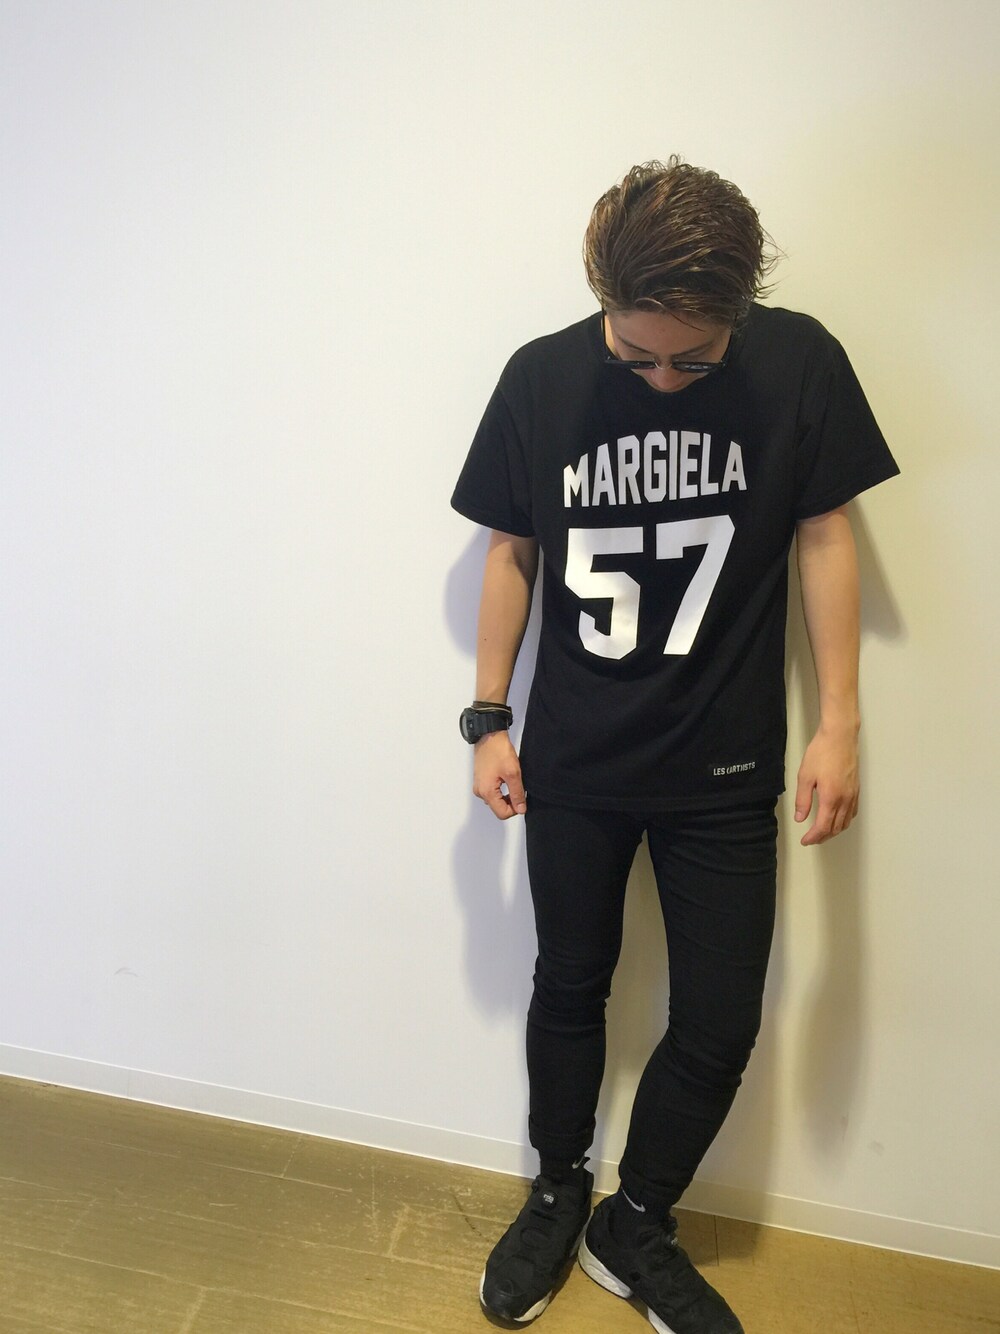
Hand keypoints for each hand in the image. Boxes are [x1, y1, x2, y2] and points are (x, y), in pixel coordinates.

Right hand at [472, 731, 526, 819]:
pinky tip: (506, 778)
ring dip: (506, 795)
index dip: (515, 809)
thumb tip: (521, 809)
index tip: (522, 798)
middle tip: (519, 787)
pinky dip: (502, 789)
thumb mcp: (513, 774)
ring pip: (496, 800)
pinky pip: (492, 792)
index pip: (502, 813)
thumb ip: (517, 794)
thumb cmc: (498, 751)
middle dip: (511, 802)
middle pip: (498, 808)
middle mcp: (480, 792)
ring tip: (512, 781)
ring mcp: (479, 786)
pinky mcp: (481, 780)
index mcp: (486, 792)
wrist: (489, 736)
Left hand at [794, 724, 859, 845]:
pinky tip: (837, 818)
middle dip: (823, 837)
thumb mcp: (805, 776)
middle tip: (811, 839)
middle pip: (836, 828)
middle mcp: (845, 799)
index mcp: (831, 798)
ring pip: (846, 822)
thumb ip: (803, 800)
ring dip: (834, 830)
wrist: (840, 736)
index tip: (805, 841)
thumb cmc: (821, 753)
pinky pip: (852, 812)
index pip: (823, 827)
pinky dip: (844, 821)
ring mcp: (853, 794)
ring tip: (822, 832)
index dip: (813, 837)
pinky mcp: (857, 788)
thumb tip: (800, 819)